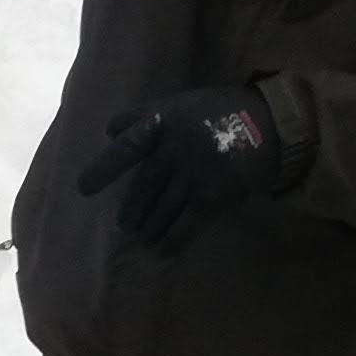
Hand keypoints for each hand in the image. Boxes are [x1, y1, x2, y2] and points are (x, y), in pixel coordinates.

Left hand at [74, 86, 286, 252]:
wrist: (273, 125)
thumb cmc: (221, 113)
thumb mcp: (183, 103)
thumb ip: (146, 116)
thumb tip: (109, 131)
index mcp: (165, 121)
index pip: (127, 145)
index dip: (104, 168)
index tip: (82, 189)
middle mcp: (175, 147)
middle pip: (142, 188)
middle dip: (131, 210)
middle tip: (125, 224)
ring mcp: (194, 172)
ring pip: (160, 210)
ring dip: (149, 228)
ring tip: (143, 236)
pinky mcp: (213, 195)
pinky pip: (184, 226)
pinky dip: (171, 241)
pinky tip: (162, 251)